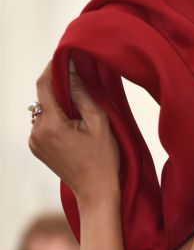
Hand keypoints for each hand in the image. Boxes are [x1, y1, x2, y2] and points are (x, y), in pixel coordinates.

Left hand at [29, 60, 119, 204]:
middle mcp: (36, 133)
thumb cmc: (102, 159)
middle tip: (81, 92)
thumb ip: (82, 94)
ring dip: (58, 107)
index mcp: (51, 125)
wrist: (95, 191)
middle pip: (43, 98)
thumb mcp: (99, 123)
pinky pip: (43, 125)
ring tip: (79, 118)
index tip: (64, 59)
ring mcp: (34, 142)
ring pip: (43, 111)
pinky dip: (55, 121)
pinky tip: (72, 131)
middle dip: (60, 91)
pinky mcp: (36, 148)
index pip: (44, 85)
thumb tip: (70, 70)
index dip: (53, 69)